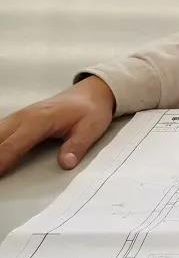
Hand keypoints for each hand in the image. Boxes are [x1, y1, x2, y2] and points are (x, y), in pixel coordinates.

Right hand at [0, 76, 115, 176]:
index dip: (1, 161)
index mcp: (40, 119)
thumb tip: (66, 163)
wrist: (91, 94)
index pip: (13, 144)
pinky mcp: (17, 120)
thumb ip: (77, 146)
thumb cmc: (90, 110)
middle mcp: (24, 117)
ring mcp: (18, 117)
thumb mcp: (91, 128)